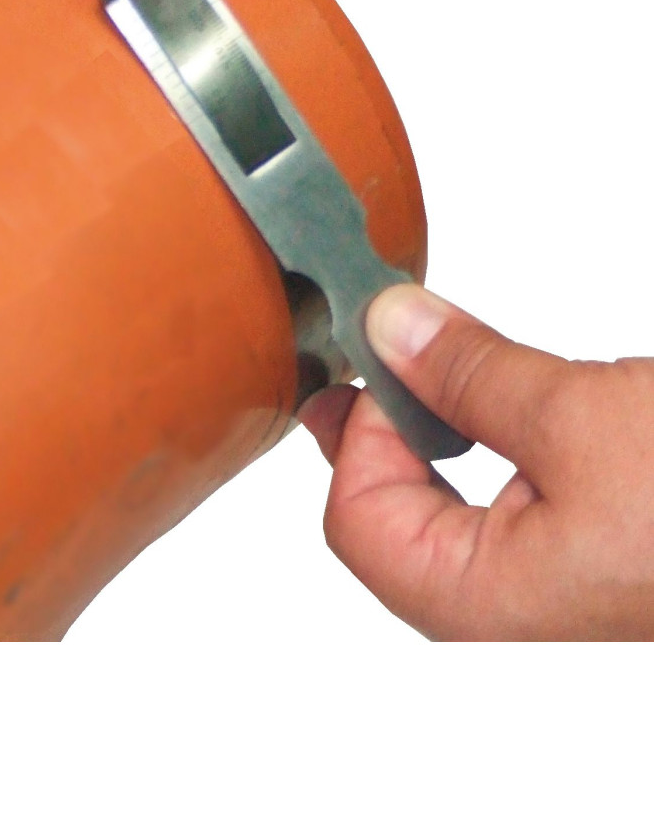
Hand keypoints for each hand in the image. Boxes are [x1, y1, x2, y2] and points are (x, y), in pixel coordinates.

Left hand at [299, 283, 653, 638]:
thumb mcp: (578, 414)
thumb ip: (466, 373)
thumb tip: (391, 329)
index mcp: (482, 598)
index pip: (354, 520)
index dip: (356, 429)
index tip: (381, 355)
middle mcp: (505, 605)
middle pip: (383, 517)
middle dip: (381, 427)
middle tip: (390, 347)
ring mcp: (544, 581)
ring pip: (434, 506)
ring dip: (425, 429)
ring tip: (436, 365)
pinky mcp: (580, 548)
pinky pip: (491, 499)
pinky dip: (473, 440)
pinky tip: (489, 402)